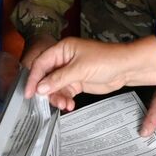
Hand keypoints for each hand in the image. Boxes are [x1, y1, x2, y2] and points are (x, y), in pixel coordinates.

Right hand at [24, 36, 155, 111]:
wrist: (126, 68)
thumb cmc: (106, 60)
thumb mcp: (80, 69)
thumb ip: (58, 79)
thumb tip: (40, 88)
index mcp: (62, 49)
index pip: (41, 63)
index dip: (34, 78)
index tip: (30, 93)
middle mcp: (64, 60)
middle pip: (46, 77)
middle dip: (48, 91)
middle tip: (51, 102)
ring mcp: (70, 71)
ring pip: (55, 87)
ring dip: (58, 97)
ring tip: (65, 105)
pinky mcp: (77, 82)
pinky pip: (65, 92)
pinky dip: (66, 100)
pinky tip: (70, 105)